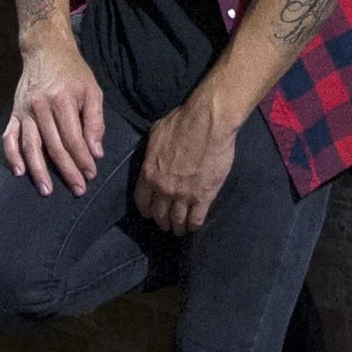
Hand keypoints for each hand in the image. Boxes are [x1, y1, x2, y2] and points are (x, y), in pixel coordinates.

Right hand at [3, 36, 104, 196]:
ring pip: (31, 146)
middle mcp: (41, 107)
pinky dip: (12, 156)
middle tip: (78, 189)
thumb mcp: (92, 91)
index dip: (83, 159)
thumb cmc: (73, 72)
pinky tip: (19, 172)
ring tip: (47, 190)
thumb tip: (96, 152)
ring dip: (39, 171)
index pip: (74, 139)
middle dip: (67, 171)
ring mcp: (24, 111)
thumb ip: (95, 122)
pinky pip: (9, 138)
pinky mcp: (14, 112)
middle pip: (54, 147)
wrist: (45, 50)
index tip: (91, 174)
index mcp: (63, 101)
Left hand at [134, 92, 241, 237]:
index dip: (146, 210)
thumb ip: (151, 151)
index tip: (150, 213)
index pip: (142, 201)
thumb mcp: (156, 133)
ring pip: (177, 220)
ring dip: (177, 227)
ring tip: (180, 230)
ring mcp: (184, 195)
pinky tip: (194, 226)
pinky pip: (196, 219)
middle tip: (166, 223)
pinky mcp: (204, 197)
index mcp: (149, 173)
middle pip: (159, 214)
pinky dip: (194, 225)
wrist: (209, 123)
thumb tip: (151, 157)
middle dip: (162, 221)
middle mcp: (163, 189)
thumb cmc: (182, 122)